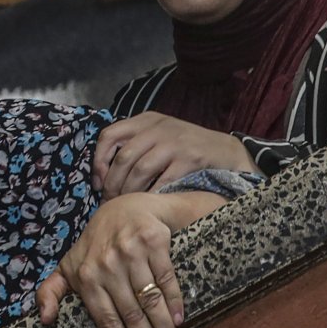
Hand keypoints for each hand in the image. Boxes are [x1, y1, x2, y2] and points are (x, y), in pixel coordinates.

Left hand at [33, 192, 221, 327]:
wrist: (126, 208)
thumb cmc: (95, 245)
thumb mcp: (68, 265)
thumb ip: (51, 291)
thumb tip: (44, 320)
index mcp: (85, 275)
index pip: (105, 319)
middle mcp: (106, 263)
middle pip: (131, 314)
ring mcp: (130, 251)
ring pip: (150, 300)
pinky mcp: (153, 241)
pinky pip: (167, 279)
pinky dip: (174, 303)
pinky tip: (178, 320)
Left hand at [94, 112, 255, 196]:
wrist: (228, 152)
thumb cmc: (186, 149)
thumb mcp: (159, 137)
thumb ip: (135, 146)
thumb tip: (102, 175)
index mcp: (146, 120)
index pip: (109, 135)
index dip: (99, 162)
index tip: (98, 184)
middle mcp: (159, 127)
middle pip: (123, 157)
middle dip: (113, 185)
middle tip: (111, 203)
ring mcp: (175, 141)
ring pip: (140, 170)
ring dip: (130, 193)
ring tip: (128, 207)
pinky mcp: (190, 158)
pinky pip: (163, 181)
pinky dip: (153, 196)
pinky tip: (150, 206)